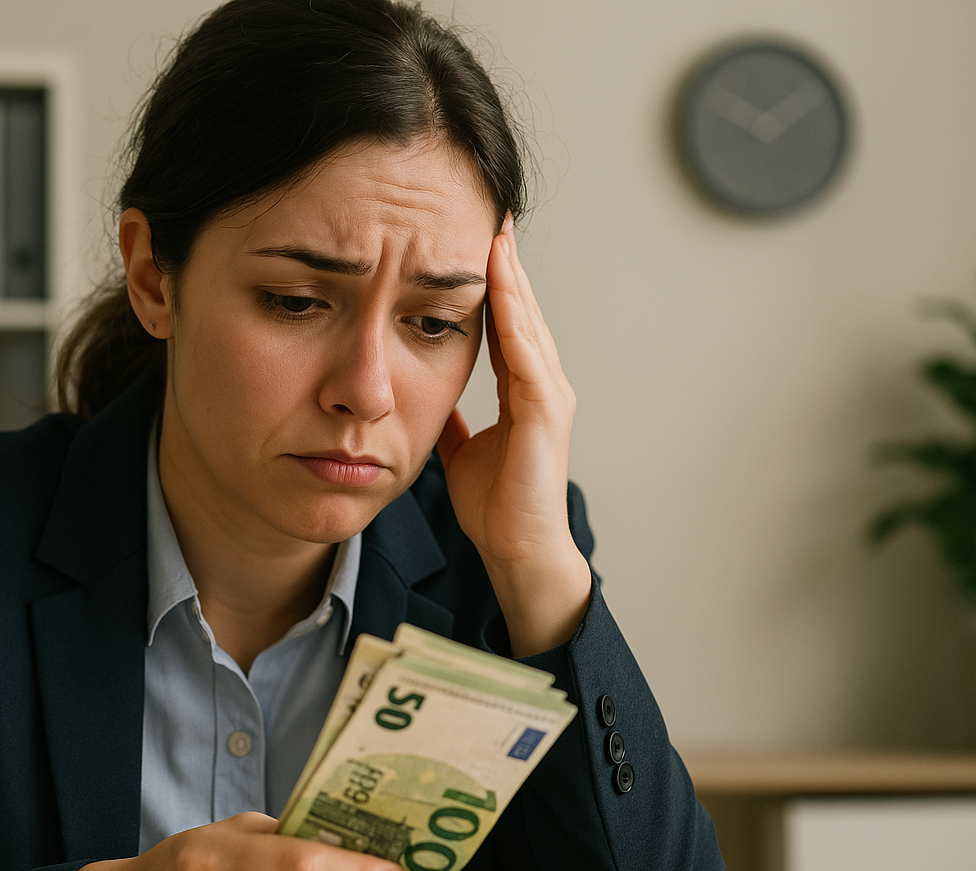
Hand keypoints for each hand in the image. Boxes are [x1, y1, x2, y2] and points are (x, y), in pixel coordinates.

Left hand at [436, 213, 590, 656]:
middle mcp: (542, 385)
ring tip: (495, 231)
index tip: (472, 241)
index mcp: (522, 391)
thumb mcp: (461, 450)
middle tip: (489, 212)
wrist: (517, 552)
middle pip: (520, 310)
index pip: (504, 323)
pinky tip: (497, 280)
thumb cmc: (495, 508)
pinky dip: (512, 312)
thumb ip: (450, 419)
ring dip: (510, 275)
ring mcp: (549, 395)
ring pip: (526, 320)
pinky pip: (525, 350)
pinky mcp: (545, 411)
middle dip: (504, 263)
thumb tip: (426, 396)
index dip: (490, 282)